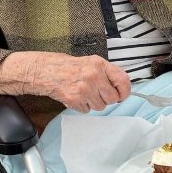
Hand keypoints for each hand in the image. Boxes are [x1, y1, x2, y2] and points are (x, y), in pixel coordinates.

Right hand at [0, 52, 130, 112]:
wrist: (46, 71)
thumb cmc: (70, 66)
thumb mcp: (92, 62)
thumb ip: (107, 72)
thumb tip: (122, 87)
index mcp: (100, 64)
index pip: (122, 79)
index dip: (125, 91)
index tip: (122, 95)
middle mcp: (94, 76)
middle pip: (112, 98)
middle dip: (107, 98)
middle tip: (98, 92)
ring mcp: (84, 89)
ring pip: (100, 106)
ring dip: (94, 103)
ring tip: (85, 93)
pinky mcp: (74, 100)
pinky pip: (87, 110)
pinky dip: (83, 106)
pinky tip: (76, 96)